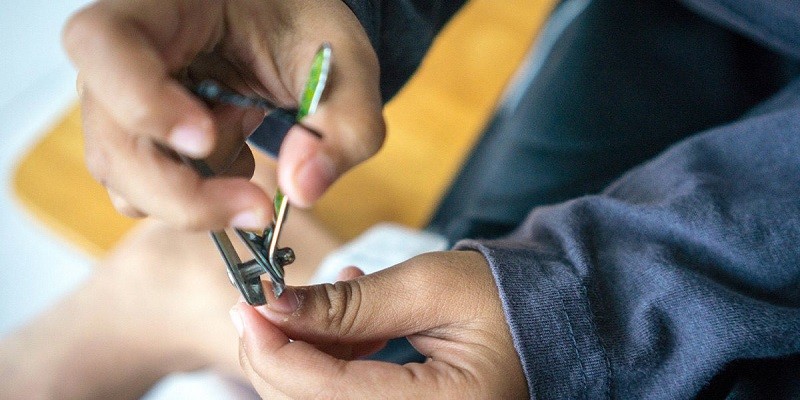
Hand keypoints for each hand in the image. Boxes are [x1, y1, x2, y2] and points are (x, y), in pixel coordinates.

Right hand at [63, 0, 384, 229]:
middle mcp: (124, 54)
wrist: (288, 33)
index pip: (106, 44)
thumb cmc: (304, 31)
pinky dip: (195, 194)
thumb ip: (344, 123)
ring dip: (197, 190)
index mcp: (164, 5)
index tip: (206, 138)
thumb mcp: (347, 65)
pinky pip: (143, 188)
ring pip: (125, 174)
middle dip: (183, 190)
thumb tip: (302, 188)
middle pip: (111, 137)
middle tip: (256, 208)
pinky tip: (234, 155)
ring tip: (247, 137)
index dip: (141, 99)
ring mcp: (121, 99)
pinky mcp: (135, 137)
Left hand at [231, 251, 528, 397]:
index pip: (327, 393)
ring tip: (330, 302)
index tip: (246, 305)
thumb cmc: (503, 299)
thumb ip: (348, 303)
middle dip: (276, 355)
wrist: (542, 323)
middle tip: (270, 302)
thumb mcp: (427, 287)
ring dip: (303, 356)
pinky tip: (347, 326)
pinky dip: (328, 366)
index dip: (274, 350)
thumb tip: (273, 304)